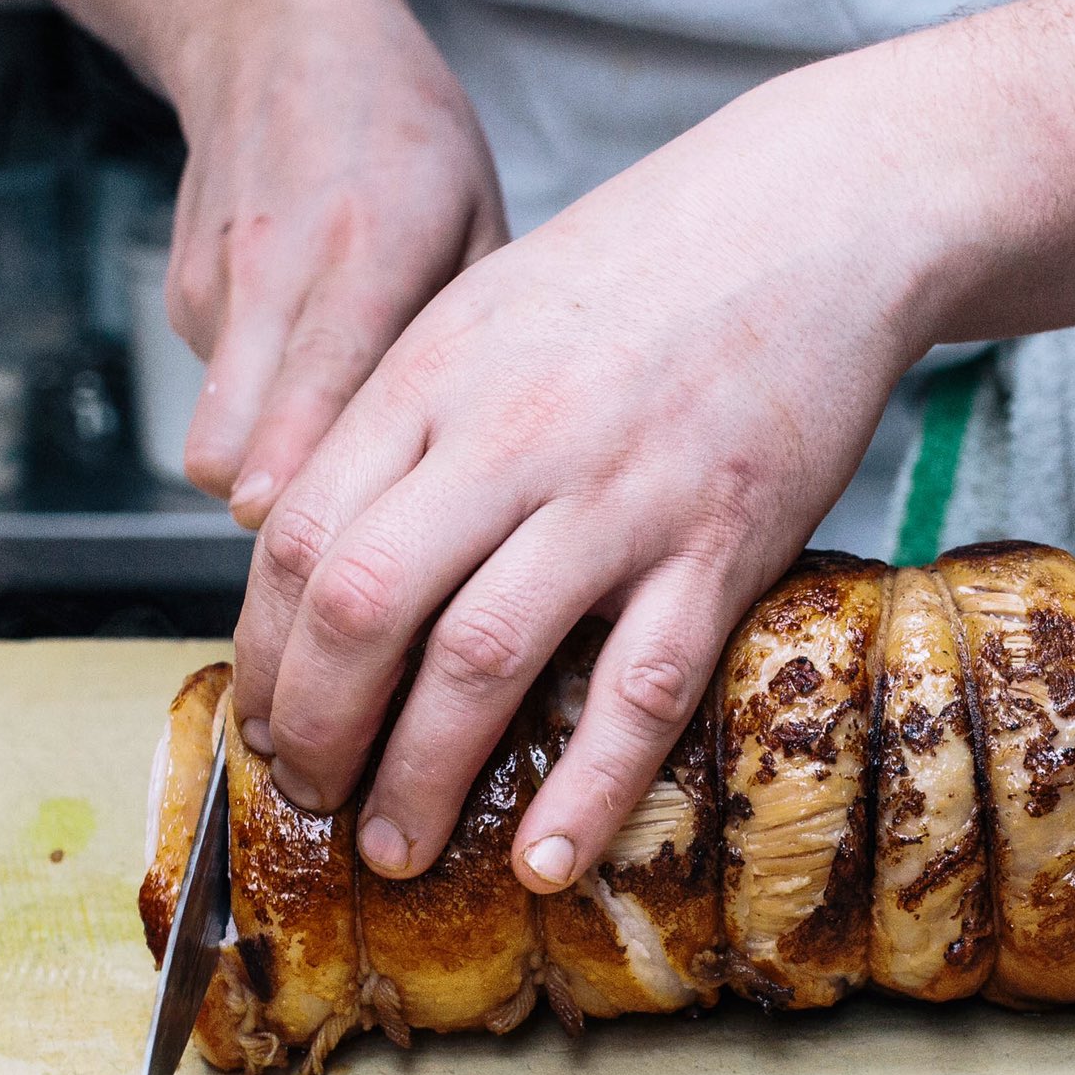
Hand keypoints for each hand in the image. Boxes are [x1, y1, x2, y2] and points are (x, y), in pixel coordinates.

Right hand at [165, 0, 506, 523]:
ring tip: (350, 446)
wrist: (271, 28)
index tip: (326, 560)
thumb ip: (480, 337)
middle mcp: (277, 274)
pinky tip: (312, 357)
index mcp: (369, 250)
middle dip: (285, 514)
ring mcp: (216, 287)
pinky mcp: (182, 297)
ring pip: (219, 437)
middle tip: (352, 551)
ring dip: (277, 465)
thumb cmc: (404, 131)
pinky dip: (266, 404)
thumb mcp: (478, 213)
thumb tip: (503, 465)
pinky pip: (222, 393)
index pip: (319, 390)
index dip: (311, 486)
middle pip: (234, 449)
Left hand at [230, 50, 942, 890]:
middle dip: (315, 728)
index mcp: (434, 378)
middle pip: (363, 606)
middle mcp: (509, 438)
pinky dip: (587, 788)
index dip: (263, 651)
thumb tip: (324, 542)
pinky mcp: (722, 543)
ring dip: (420, 776)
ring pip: (480, 659)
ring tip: (398, 847)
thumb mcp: (486, 312)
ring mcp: (618, 494)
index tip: (267, 717)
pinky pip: (640, 688)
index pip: (300, 537)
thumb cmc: (643, 272)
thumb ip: (402, 416)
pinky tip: (548, 858)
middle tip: (311, 796)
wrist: (811, 216)